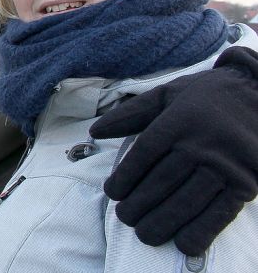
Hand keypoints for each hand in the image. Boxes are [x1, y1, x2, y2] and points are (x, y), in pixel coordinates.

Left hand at [89, 46, 257, 255]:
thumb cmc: (208, 96)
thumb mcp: (169, 94)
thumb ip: (132, 113)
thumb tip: (96, 130)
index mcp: (179, 120)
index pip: (144, 155)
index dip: (124, 178)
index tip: (112, 193)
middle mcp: (201, 144)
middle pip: (162, 182)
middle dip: (139, 205)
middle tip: (125, 218)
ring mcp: (226, 166)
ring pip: (187, 201)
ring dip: (163, 222)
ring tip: (145, 234)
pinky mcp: (247, 183)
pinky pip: (221, 212)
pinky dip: (202, 231)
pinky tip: (183, 243)